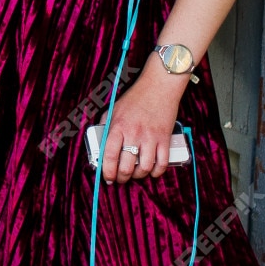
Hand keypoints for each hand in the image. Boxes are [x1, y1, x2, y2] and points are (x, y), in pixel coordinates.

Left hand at [103, 55, 188, 183]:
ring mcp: (150, 137)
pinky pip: (162, 163)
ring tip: (135, 174)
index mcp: (118, 126)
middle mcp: (133, 133)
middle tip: (121, 179)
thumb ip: (106, 126)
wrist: (159, 86)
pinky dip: (156, 172)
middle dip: (122, 178)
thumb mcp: (114, 109)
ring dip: (138, 176)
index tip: (107, 178)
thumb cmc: (135, 97)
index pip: (109, 155)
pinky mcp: (165, 139)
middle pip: (126, 166)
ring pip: (144, 168)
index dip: (107, 171)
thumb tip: (99, 143)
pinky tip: (152, 171)